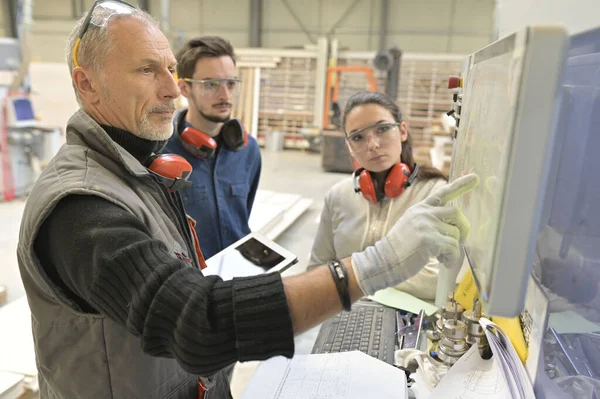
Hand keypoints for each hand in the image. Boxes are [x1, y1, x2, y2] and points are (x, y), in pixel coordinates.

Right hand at [351, 174, 478, 295]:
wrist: (384, 260)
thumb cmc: (399, 248)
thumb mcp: (411, 225)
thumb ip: (428, 220)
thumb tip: (452, 228)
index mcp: (420, 208)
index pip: (442, 193)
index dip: (460, 185)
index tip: (475, 178)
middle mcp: (424, 213)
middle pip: (456, 214)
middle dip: (463, 228)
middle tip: (460, 241)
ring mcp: (427, 225)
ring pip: (456, 234)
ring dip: (452, 248)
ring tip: (440, 256)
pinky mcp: (430, 240)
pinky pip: (453, 248)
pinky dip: (451, 258)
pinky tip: (441, 262)